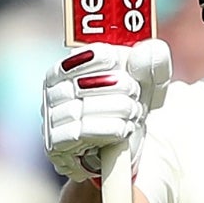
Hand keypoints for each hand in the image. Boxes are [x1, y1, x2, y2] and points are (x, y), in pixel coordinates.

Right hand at [41, 40, 170, 181]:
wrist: (118, 154)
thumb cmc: (128, 112)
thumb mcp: (146, 89)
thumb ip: (152, 67)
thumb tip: (150, 48)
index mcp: (65, 70)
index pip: (82, 57)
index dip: (104, 60)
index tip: (124, 68)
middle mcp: (52, 91)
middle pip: (86, 83)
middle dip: (121, 89)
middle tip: (135, 99)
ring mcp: (51, 118)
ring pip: (86, 107)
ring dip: (120, 112)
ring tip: (132, 116)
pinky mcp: (55, 144)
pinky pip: (82, 131)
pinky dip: (111, 129)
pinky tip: (123, 130)